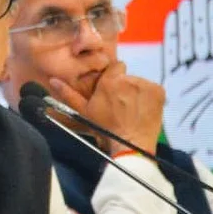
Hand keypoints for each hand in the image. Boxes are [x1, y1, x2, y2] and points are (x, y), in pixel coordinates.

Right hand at [51, 61, 165, 156]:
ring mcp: (146, 85)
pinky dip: (149, 98)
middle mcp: (128, 79)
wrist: (131, 146)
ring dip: (136, 92)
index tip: (113, 91)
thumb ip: (69, 94)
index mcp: (110, 82)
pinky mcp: (159, 92)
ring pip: (139, 83)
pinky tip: (142, 110)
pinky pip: (152, 89)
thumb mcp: (84, 112)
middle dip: (124, 87)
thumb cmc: (105, 130)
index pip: (115, 67)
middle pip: (127, 76)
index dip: (114, 78)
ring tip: (132, 110)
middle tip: (121, 105)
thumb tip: (53, 80)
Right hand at [161, 0, 212, 169]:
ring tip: (187, 2)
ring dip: (187, 21)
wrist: (198, 146)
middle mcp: (201, 69)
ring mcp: (186, 74)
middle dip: (199, 15)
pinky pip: (171, 54)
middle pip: (200, 36)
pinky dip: (172, 37)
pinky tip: (173, 21)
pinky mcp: (171, 81)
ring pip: (187, 41)